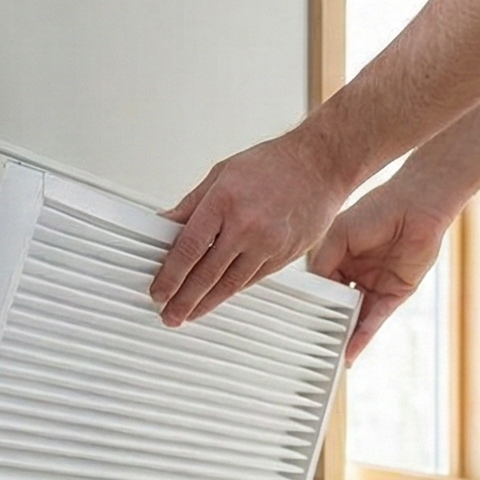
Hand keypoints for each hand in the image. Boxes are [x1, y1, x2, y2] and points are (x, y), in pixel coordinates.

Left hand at [150, 132, 355, 327]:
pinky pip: (251, 281)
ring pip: (230, 284)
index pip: (188, 249)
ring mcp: (268, 244)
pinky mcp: (284, 257)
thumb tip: (165, 225)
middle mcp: (246, 226)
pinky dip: (231, 292)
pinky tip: (218, 299)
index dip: (170, 276)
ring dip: (206, 304)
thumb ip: (191, 205)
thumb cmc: (274, 164)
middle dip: (184, 300)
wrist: (321, 164)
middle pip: (207, 274)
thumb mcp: (222, 173)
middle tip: (169, 315)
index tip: (158, 290)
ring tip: (189, 315)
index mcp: (224, 202)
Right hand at [309, 180, 457, 363]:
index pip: (320, 286)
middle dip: (325, 325)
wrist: (416, 207)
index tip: (293, 321)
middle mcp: (357, 274)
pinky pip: (375, 320)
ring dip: (343, 336)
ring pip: (355, 317)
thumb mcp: (338, 236)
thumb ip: (322, 264)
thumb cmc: (377, 210)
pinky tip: (350, 351)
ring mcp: (375, 285)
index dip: (309, 303)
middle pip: (337, 306)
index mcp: (339, 258)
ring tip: (327, 356)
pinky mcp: (395, 294)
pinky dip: (363, 336)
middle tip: (307, 345)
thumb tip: (311, 294)